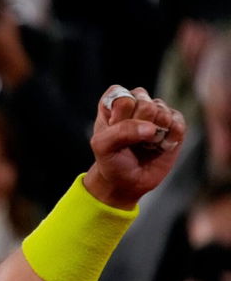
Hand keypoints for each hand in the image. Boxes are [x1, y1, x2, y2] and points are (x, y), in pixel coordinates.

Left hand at [83, 86, 185, 208]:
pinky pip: (178, 123)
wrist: (127, 182)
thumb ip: (120, 131)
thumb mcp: (102, 147)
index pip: (123, 98)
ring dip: (154, 135)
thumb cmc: (111, 160)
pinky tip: (160, 146)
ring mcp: (157, 112)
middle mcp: (137, 102)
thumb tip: (153, 128)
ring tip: (145, 144)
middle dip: (138, 127)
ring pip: (163, 112)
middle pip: (145, 104)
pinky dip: (170, 138)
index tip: (113, 132)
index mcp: (114, 102)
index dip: (120, 118)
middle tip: (131, 142)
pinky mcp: (174, 123)